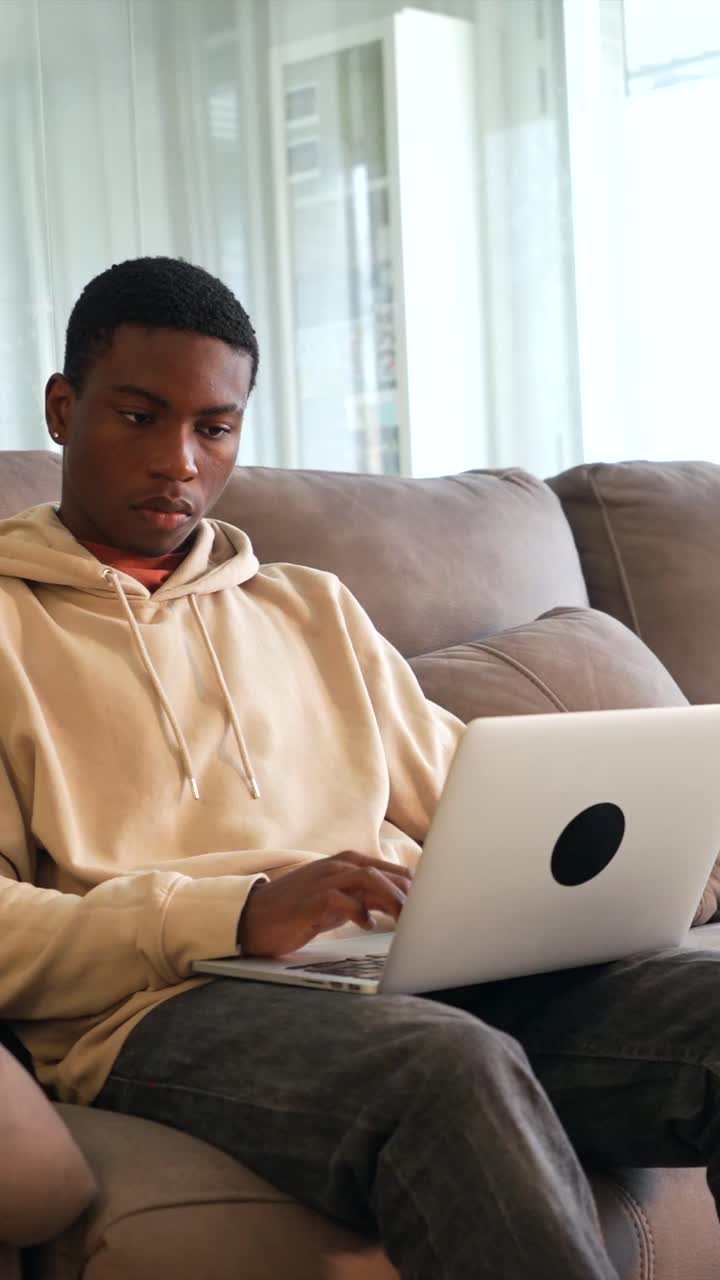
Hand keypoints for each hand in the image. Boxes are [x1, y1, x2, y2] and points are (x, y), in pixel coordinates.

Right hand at [237, 851, 412, 956]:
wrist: (253, 917)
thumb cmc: (298, 910)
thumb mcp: (338, 902)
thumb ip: (366, 900)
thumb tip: (397, 906)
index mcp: (345, 864)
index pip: (386, 869)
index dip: (410, 884)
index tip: (431, 901)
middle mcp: (336, 867)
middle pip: (381, 872)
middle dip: (406, 891)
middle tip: (426, 912)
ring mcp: (322, 881)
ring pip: (366, 879)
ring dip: (389, 898)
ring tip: (405, 918)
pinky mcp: (311, 900)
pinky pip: (340, 900)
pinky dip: (358, 911)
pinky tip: (367, 924)